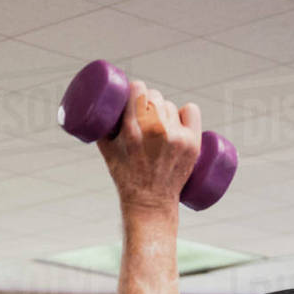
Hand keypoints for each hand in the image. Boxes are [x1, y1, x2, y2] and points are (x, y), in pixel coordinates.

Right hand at [96, 81, 201, 212]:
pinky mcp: (192, 143)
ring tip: (158, 125)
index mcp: (132, 131)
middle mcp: (155, 131)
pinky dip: (186, 112)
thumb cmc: (126, 177)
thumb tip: (101, 108)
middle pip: (154, 96)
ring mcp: (176, 137)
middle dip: (148, 101)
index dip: (135, 89)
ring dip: (164, 110)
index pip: (138, 89)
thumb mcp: (107, 153)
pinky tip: (180, 119)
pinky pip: (191, 110)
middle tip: (144, 114)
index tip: (134, 94)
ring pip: (170, 105)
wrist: (150, 203)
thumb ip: (102, 128)